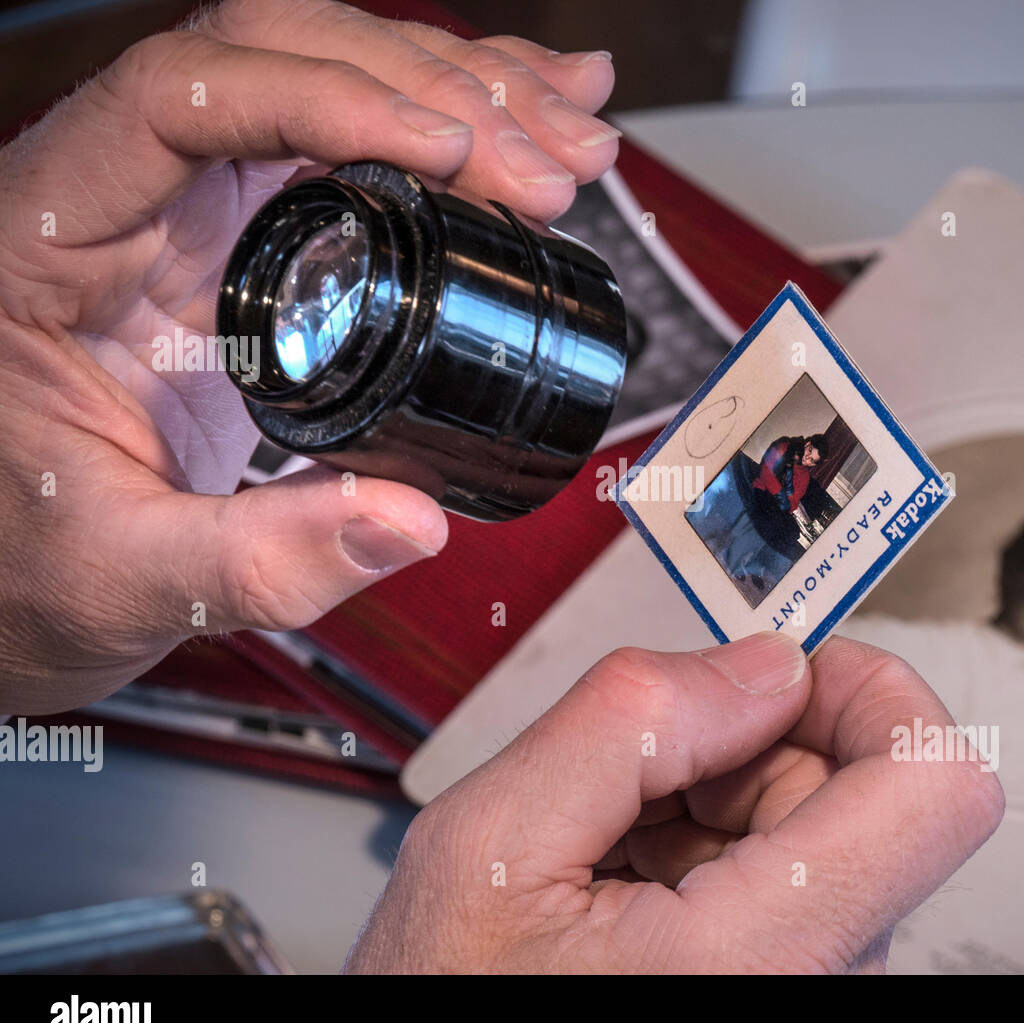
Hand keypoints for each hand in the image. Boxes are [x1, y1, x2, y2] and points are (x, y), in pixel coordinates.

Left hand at [0, 0, 619, 711]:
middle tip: (545, 168)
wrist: (29, 569)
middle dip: (434, 90)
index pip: (183, 93)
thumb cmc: (32, 557)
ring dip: (467, 95)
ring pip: (334, 73)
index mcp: (49, 239)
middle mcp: (124, 192)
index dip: (326, 97)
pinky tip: (532, 121)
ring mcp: (192, 204)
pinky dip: (453, 125)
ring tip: (574, 148)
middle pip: (282, 51)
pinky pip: (357, 141)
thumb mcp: (130, 573)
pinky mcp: (252, 234)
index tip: (447, 151)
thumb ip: (264, 560)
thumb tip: (412, 522)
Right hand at [345, 633, 1004, 972]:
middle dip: (748, 745)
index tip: (785, 671)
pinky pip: (791, 869)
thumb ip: (631, 720)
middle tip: (639, 774)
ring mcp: (812, 984)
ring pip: (821, 821)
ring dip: (716, 795)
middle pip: (863, 789)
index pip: (937, 785)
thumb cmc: (447, 1006)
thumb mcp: (492, 842)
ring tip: (616, 841)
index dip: (870, 692)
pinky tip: (631, 875)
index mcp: (763, 957)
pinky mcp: (792, 978)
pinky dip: (711, 841)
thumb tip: (755, 663)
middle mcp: (819, 983)